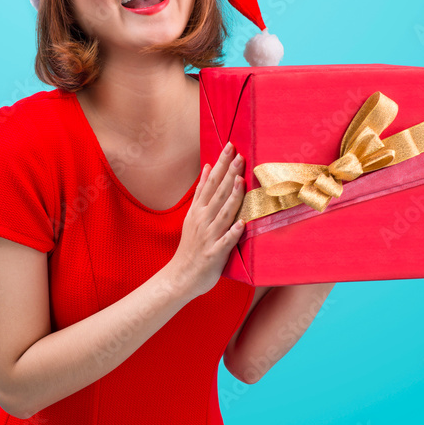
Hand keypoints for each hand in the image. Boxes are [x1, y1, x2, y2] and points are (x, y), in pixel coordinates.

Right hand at [168, 142, 245, 299]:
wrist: (180, 276)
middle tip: (239, 155)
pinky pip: (226, 241)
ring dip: (232, 197)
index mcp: (198, 210)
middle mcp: (203, 220)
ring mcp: (209, 236)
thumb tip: (208, 168)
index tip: (230, 147)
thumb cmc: (191, 245)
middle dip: (229, 174)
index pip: (211, 182)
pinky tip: (243, 223)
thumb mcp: (192, 215)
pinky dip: (233, 232)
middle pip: (218, 193)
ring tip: (240, 180)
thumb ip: (202, 192)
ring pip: (223, 213)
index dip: (221, 165)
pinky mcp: (215, 253)